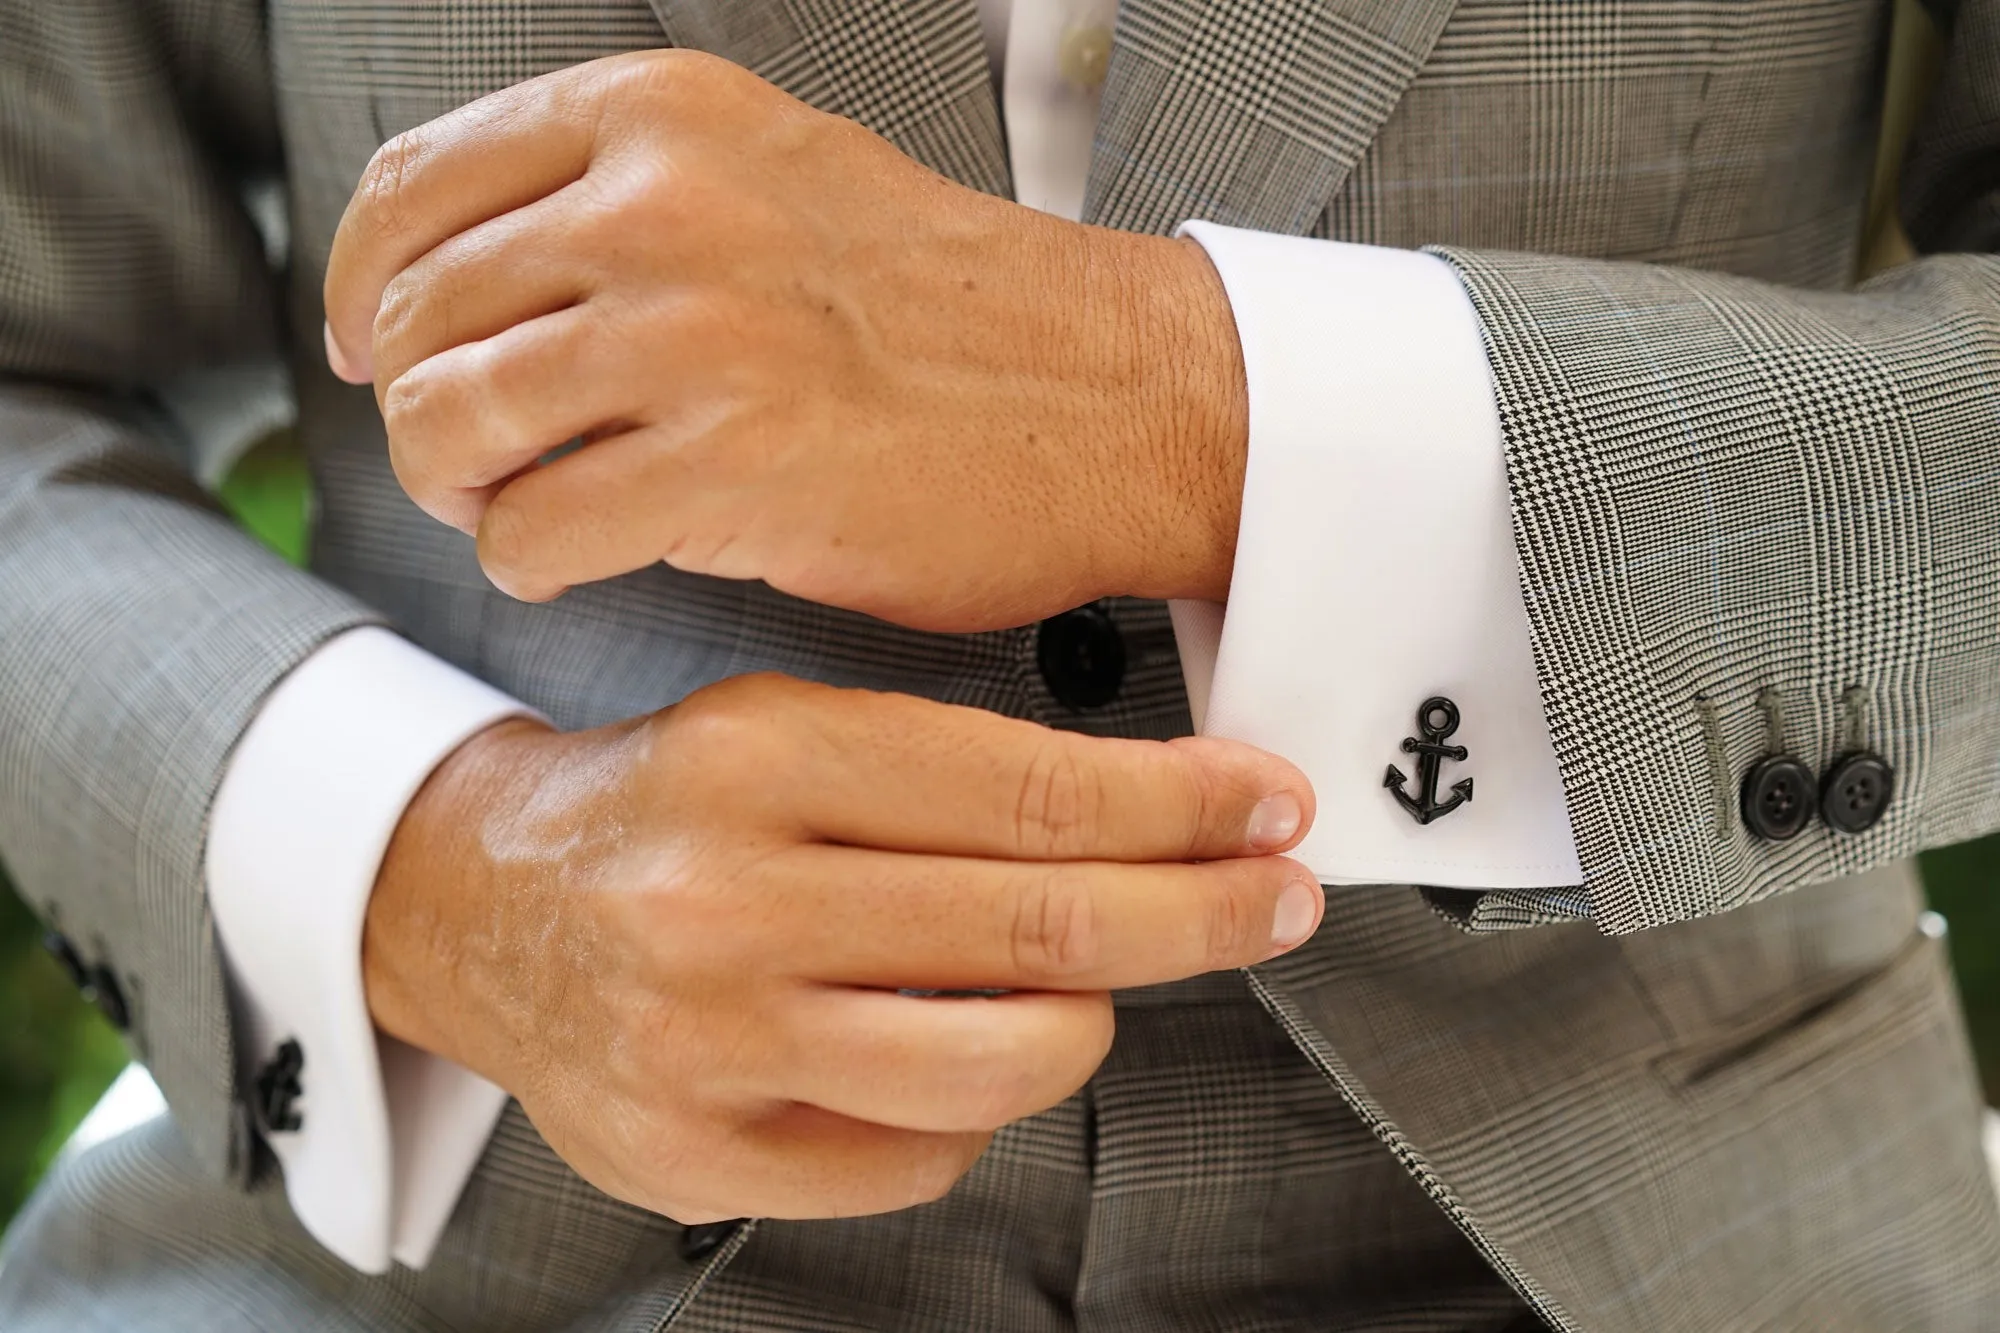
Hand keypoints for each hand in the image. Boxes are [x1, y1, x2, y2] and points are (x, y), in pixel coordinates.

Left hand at [323, 49, 1247, 631]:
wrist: (1118, 397)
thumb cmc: (958, 316)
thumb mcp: (776, 181)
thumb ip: (622, 201)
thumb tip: (468, 282)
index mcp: (666, 118)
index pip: (411, 189)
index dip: (364, 289)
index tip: (378, 347)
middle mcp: (664, 206)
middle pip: (414, 317)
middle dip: (423, 409)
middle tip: (478, 457)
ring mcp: (697, 335)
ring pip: (448, 424)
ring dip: (466, 491)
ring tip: (529, 507)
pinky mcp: (731, 467)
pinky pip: (528, 532)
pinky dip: (532, 563)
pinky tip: (587, 556)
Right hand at [364, 674, 1318, 1221]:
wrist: (479, 903)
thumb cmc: (664, 807)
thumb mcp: (786, 727)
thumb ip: (949, 778)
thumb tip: (1152, 831)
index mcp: (759, 758)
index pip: (1029, 791)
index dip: (1181, 807)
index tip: (1268, 808)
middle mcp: (726, 899)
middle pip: (1040, 926)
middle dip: (1201, 914)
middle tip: (1277, 901)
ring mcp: (707, 1042)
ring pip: (998, 1062)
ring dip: (1092, 1024)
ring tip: (1091, 991)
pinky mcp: (694, 1154)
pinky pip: (916, 1156)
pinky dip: (977, 1107)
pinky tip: (960, 1056)